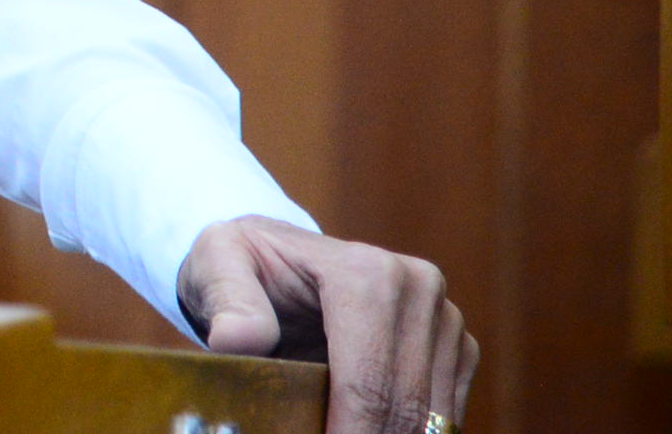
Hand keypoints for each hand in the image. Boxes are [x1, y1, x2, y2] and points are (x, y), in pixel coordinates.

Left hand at [180, 215, 475, 431]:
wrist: (276, 256)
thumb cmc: (243, 264)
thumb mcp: (216, 267)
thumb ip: (227, 302)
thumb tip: (236, 338)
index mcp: (366, 273)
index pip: (368, 384)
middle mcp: (417, 287)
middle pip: (404, 405)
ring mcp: (443, 316)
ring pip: (431, 418)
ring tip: (332, 430)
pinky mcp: (455, 345)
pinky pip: (445, 414)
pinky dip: (409, 432)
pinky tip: (362, 426)